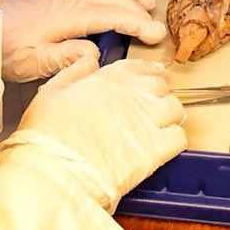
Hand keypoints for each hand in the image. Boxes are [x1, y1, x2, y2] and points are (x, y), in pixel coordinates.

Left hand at [0, 0, 165, 81]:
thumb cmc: (5, 47)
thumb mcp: (31, 62)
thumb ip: (63, 58)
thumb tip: (95, 55)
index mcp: (64, 15)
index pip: (110, 15)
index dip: (135, 24)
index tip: (154, 34)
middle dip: (138, 5)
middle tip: (158, 19)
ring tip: (146, 0)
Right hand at [2, 56, 186, 209]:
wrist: (58, 168)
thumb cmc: (49, 133)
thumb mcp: (53, 90)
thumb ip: (74, 72)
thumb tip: (87, 61)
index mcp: (111, 77)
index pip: (140, 67)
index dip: (148, 72)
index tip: (152, 76)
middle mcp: (135, 93)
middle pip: (162, 87)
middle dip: (157, 96)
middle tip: (147, 110)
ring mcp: (149, 119)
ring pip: (176, 109)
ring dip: (168, 117)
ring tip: (157, 128)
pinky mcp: (157, 148)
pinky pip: (180, 138)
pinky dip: (174, 141)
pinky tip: (161, 147)